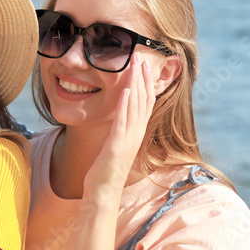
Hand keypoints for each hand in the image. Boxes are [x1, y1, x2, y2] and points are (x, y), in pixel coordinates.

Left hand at [84, 53, 156, 198]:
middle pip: (144, 100)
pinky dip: (125, 105)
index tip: (144, 65)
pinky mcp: (118, 146)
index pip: (145, 103)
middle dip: (143, 78)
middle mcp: (136, 133)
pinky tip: (126, 91)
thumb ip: (119, 129)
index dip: (146, 83)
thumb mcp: (115, 143)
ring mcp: (129, 139)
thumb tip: (118, 115)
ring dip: (137, 85)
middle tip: (141, 58)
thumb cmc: (106, 169)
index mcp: (136, 132)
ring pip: (136, 107)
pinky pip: (123, 122)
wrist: (103, 192)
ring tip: (136, 66)